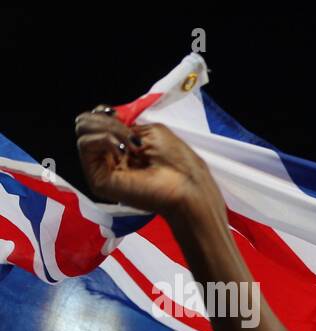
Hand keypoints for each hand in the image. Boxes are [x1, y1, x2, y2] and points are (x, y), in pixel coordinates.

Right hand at [74, 106, 217, 218]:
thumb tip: (104, 117)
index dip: (102, 112)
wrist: (185, 184)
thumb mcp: (150, 131)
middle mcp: (108, 157)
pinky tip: (123, 151)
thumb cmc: (176, 159)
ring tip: (132, 145)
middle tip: (131, 136)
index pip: (95, 120)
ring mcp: (102, 168)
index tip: (117, 114)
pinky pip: (85, 145)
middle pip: (84, 124)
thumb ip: (125, 123)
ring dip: (108, 130)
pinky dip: (104, 140)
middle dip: (106, 121)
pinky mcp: (97, 179)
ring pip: (83, 132)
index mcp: (121, 145)